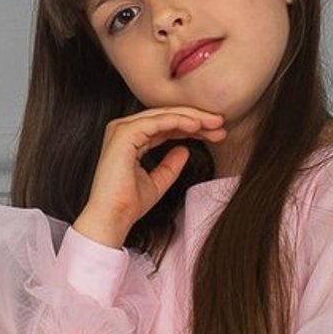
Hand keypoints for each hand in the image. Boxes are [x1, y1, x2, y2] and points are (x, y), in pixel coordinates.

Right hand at [74, 107, 225, 248]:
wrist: (112, 218)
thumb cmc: (128, 205)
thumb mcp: (158, 182)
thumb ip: (170, 165)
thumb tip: (185, 150)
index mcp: (129, 140)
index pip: (165, 126)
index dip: (191, 127)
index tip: (214, 133)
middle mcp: (123, 130)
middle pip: (166, 116)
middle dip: (196, 118)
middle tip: (220, 123)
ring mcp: (121, 129)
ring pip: (163, 115)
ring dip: (192, 117)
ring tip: (214, 123)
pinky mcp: (124, 133)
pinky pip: (157, 121)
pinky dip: (179, 121)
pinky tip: (197, 125)